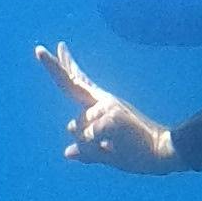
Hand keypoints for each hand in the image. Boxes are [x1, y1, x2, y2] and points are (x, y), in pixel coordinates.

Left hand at [36, 40, 181, 173]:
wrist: (163, 152)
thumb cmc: (140, 153)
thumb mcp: (109, 154)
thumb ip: (88, 152)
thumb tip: (67, 153)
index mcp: (102, 106)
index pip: (79, 83)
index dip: (66, 66)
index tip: (59, 46)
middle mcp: (103, 101)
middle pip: (70, 83)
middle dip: (51, 66)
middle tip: (37, 49)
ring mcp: (108, 107)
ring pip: (78, 129)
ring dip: (91, 146)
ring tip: (114, 147)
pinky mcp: (112, 117)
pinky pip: (89, 137)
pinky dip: (98, 148)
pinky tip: (115, 146)